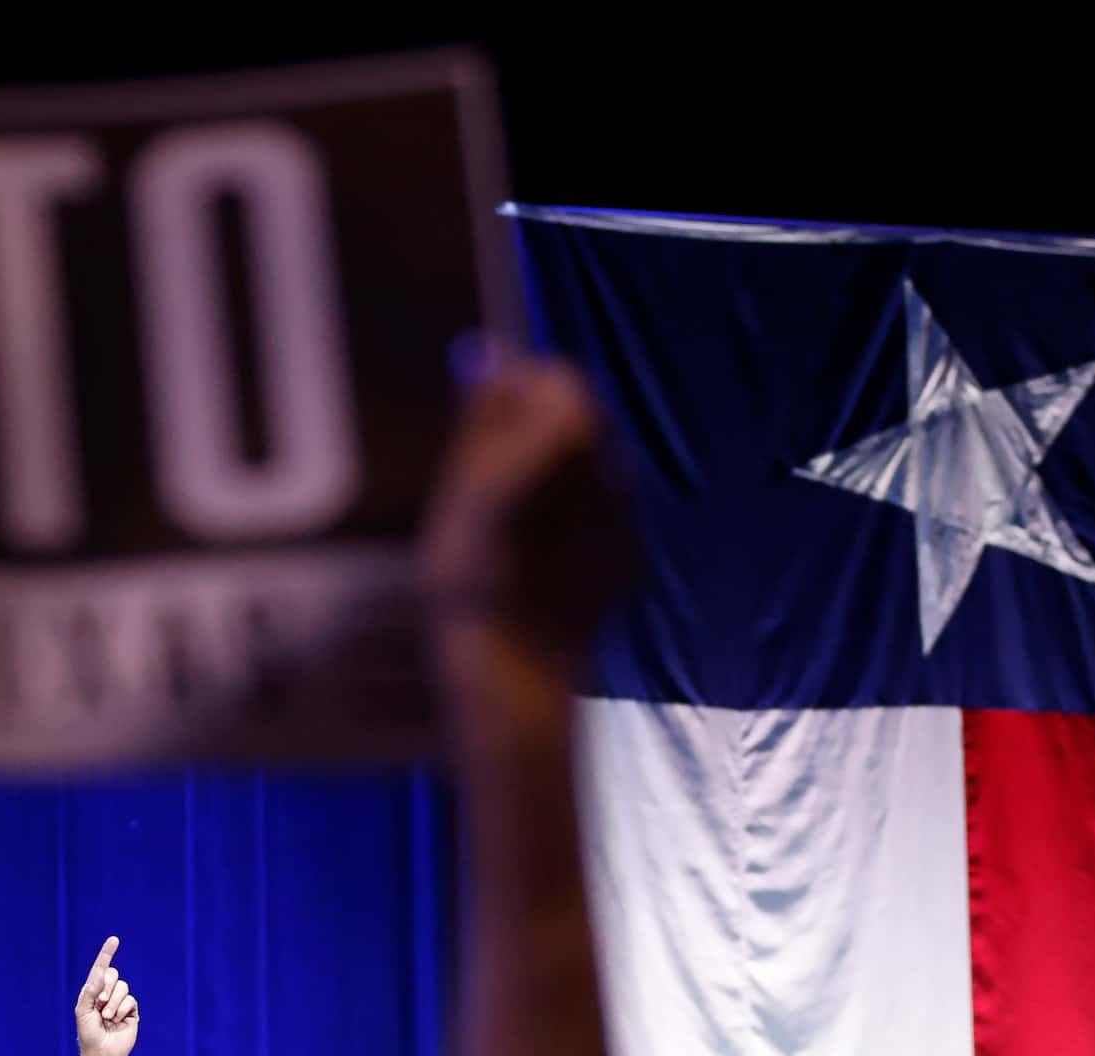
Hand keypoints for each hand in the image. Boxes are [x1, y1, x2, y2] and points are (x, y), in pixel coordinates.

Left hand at [73, 935, 138, 1055]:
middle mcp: (107, 994)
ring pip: (123, 987)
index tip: (114, 940)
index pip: (101, 968)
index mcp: (93, 991)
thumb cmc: (88, 1034)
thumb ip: (89, 991)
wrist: (102, 1054)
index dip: (107, 953)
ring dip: (113, 1003)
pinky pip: (131, 1000)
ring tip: (107, 1017)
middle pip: (114, 975)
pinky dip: (122, 1010)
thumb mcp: (82, 1011)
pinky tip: (117, 1021)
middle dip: (107, 987)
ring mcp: (120, 1002)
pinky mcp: (132, 1011)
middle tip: (100, 1003)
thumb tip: (100, 974)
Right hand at [417, 349, 633, 666]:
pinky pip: (599, 521)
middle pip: (576, 425)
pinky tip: (533, 561)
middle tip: (483, 483)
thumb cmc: (474, 567)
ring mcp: (630, 516)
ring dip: (553, 484)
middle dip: (536, 439)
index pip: (551, 377)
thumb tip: (489, 351)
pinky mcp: (631, 559)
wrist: (512, 665)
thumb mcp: (463, 479)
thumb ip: (485, 410)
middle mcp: (616, 464)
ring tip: (506, 529)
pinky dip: (571, 526)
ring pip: (587, 475)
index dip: (512, 393)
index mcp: (575, 432)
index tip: (476, 427)